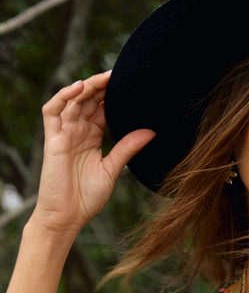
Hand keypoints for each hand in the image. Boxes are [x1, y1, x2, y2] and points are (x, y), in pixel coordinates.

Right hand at [30, 71, 154, 237]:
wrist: (67, 218)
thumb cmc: (87, 198)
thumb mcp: (113, 169)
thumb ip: (128, 147)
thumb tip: (151, 131)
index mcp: (91, 137)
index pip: (102, 108)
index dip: (113, 95)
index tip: (131, 84)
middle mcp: (77, 132)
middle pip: (88, 100)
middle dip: (102, 86)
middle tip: (121, 74)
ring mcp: (63, 134)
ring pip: (72, 100)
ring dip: (87, 86)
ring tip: (104, 78)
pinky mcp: (52, 139)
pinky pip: (52, 110)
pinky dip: (63, 96)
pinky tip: (79, 87)